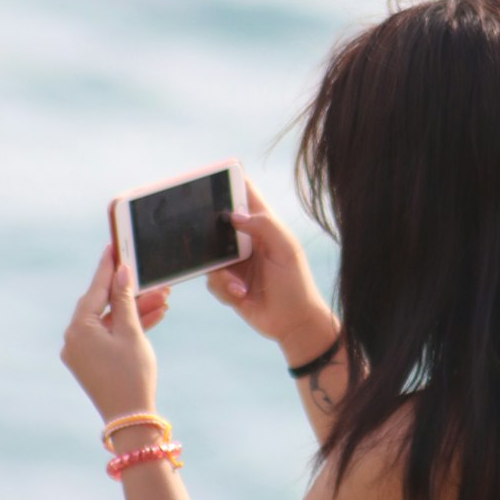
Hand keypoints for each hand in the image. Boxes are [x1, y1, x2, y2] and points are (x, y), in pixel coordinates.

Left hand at [61, 246, 168, 419]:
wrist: (131, 420)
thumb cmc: (133, 375)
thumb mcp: (132, 332)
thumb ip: (126, 300)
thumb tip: (122, 273)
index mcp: (78, 328)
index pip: (95, 289)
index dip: (108, 266)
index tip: (114, 245)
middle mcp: (73, 338)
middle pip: (103, 304)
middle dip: (130, 292)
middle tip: (151, 277)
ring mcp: (80, 352)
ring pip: (109, 321)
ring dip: (134, 310)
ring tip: (164, 299)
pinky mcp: (90, 362)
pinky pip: (109, 336)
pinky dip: (127, 328)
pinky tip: (154, 317)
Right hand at [206, 181, 334, 354]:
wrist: (293, 324)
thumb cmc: (296, 284)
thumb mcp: (286, 250)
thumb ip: (264, 226)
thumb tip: (234, 214)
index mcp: (263, 224)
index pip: (243, 194)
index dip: (228, 181)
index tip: (210, 175)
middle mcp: (245, 239)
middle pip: (216, 221)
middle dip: (207, 230)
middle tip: (203, 237)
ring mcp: (235, 261)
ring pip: (209, 255)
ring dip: (222, 273)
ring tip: (240, 287)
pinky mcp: (227, 283)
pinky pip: (211, 280)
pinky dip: (224, 289)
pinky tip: (241, 296)